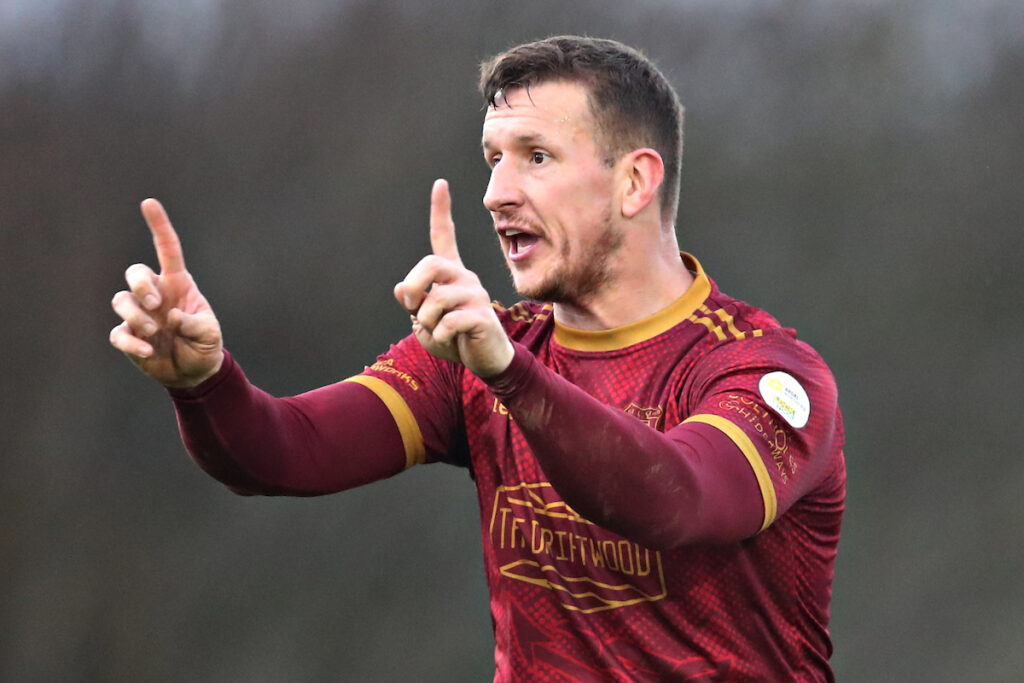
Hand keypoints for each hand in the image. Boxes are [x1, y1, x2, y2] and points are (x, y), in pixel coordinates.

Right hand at [109, 199, 223, 387]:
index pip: (167, 250)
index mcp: (178, 284)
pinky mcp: (129, 336)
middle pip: (135, 272)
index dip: (159, 226)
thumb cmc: (204, 344)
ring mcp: (140, 315)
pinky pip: (119, 333)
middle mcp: (155, 294)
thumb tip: (169, 317)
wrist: (194, 372)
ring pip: (121, 300)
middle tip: (156, 304)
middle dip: (141, 284)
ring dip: (135, 314)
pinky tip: (148, 351)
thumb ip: (193, 323)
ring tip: (153, 333)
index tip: (149, 203)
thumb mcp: (209, 333)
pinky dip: (131, 342)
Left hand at [394, 179, 513, 377]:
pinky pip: (448, 322)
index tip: (440, 184)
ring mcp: (476, 295)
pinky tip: (450, 340)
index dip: (441, 210)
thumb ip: (413, 303)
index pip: (445, 236)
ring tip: (437, 333)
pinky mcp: (483, 316)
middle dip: (413, 288)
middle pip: (431, 265)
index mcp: (451, 274)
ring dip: (426, 322)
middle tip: (410, 308)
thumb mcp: (424, 320)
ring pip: (436, 300)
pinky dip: (439, 336)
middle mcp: (465, 278)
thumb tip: (400, 289)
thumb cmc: (453, 338)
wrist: (485, 361)